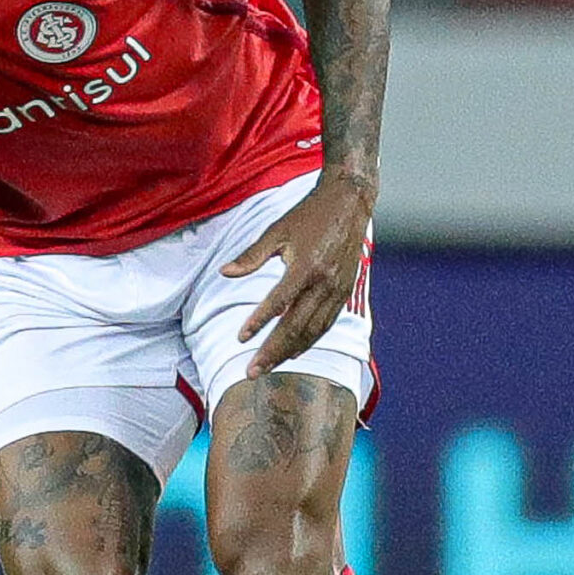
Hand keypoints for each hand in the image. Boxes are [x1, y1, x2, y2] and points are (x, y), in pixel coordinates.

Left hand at [225, 168, 375, 375]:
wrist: (349, 203)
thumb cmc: (308, 215)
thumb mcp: (276, 230)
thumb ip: (251, 255)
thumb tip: (224, 273)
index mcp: (306, 268)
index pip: (278, 303)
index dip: (258, 323)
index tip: (241, 339)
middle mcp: (324, 284)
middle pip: (296, 327)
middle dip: (273, 352)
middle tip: (252, 372)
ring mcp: (338, 290)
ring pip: (313, 331)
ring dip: (290, 352)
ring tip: (270, 366)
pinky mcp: (346, 292)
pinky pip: (327, 324)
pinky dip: (310, 340)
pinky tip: (295, 350)